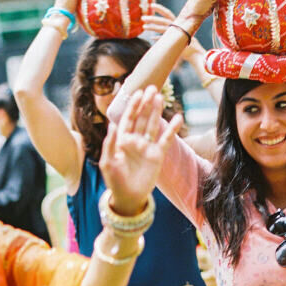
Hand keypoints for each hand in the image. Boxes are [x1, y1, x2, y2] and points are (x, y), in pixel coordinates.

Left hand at [103, 87, 182, 215]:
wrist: (128, 197)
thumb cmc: (115, 181)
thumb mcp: (107, 163)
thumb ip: (109, 144)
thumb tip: (113, 125)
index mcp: (122, 140)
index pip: (128, 118)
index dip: (132, 105)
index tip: (137, 92)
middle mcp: (135, 140)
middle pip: (141, 118)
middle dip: (146, 103)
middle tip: (152, 88)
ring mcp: (147, 147)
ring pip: (153, 125)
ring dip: (156, 111)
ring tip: (160, 97)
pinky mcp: (158, 155)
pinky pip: (166, 139)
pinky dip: (172, 129)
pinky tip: (178, 118)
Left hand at [142, 3, 204, 64]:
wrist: (196, 52)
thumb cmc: (188, 42)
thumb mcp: (181, 32)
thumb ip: (173, 28)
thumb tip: (165, 26)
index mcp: (178, 22)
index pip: (167, 13)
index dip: (159, 8)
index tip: (151, 5)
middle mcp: (177, 27)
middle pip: (162, 20)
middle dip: (152, 18)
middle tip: (143, 17)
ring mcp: (176, 35)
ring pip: (162, 29)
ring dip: (152, 27)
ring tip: (144, 26)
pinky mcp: (175, 43)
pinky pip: (164, 40)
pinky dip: (158, 38)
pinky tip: (151, 38)